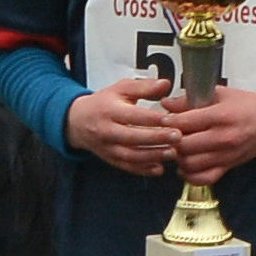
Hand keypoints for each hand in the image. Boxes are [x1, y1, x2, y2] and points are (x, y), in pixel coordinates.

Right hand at [63, 78, 185, 175]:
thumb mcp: (121, 89)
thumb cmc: (104, 103)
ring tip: (172, 153)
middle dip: (156, 138)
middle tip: (177, 137)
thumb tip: (165, 84)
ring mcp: (107, 147)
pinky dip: (143, 170)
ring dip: (152, 156)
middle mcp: (107, 130)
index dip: (152, 118)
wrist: (78, 121)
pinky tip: (159, 168)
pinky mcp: (110, 159)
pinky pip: (126, 167)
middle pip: (132, 137)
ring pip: (130, 155)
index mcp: (110, 110)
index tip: (171, 119)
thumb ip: (144, 86)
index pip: (132, 116)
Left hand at [166, 87, 255, 182]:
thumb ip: (191, 99)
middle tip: (168, 134)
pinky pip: (203, 178)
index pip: (184, 122)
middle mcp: (223, 138)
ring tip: (177, 148)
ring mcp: (226, 155)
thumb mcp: (221, 94)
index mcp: (221, 116)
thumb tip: (166, 104)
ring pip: (190, 164)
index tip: (163, 119)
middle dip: (171, 140)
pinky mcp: (228, 166)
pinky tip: (185, 165)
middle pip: (184, 145)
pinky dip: (190, 175)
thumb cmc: (249, 105)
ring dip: (178, 157)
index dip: (168, 121)